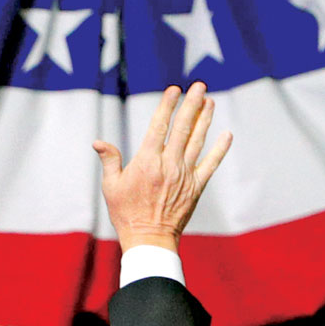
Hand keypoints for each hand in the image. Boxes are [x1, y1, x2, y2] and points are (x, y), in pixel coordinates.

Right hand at [93, 81, 232, 252]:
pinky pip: (210, 164)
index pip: (159, 126)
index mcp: (147, 161)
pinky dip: (220, 149)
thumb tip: (98, 142)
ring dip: (205, 119)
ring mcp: (184, 175)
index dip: (167, 105)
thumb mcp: (111, 187)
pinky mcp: (196, 187)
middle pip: (183, 128)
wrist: (150, 240)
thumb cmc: (126, 214)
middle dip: (192, 104)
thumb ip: (110, 161)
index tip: (174, 89)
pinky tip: (227, 134)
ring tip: (210, 101)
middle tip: (200, 86)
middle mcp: (168, 165)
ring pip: (197, 141)